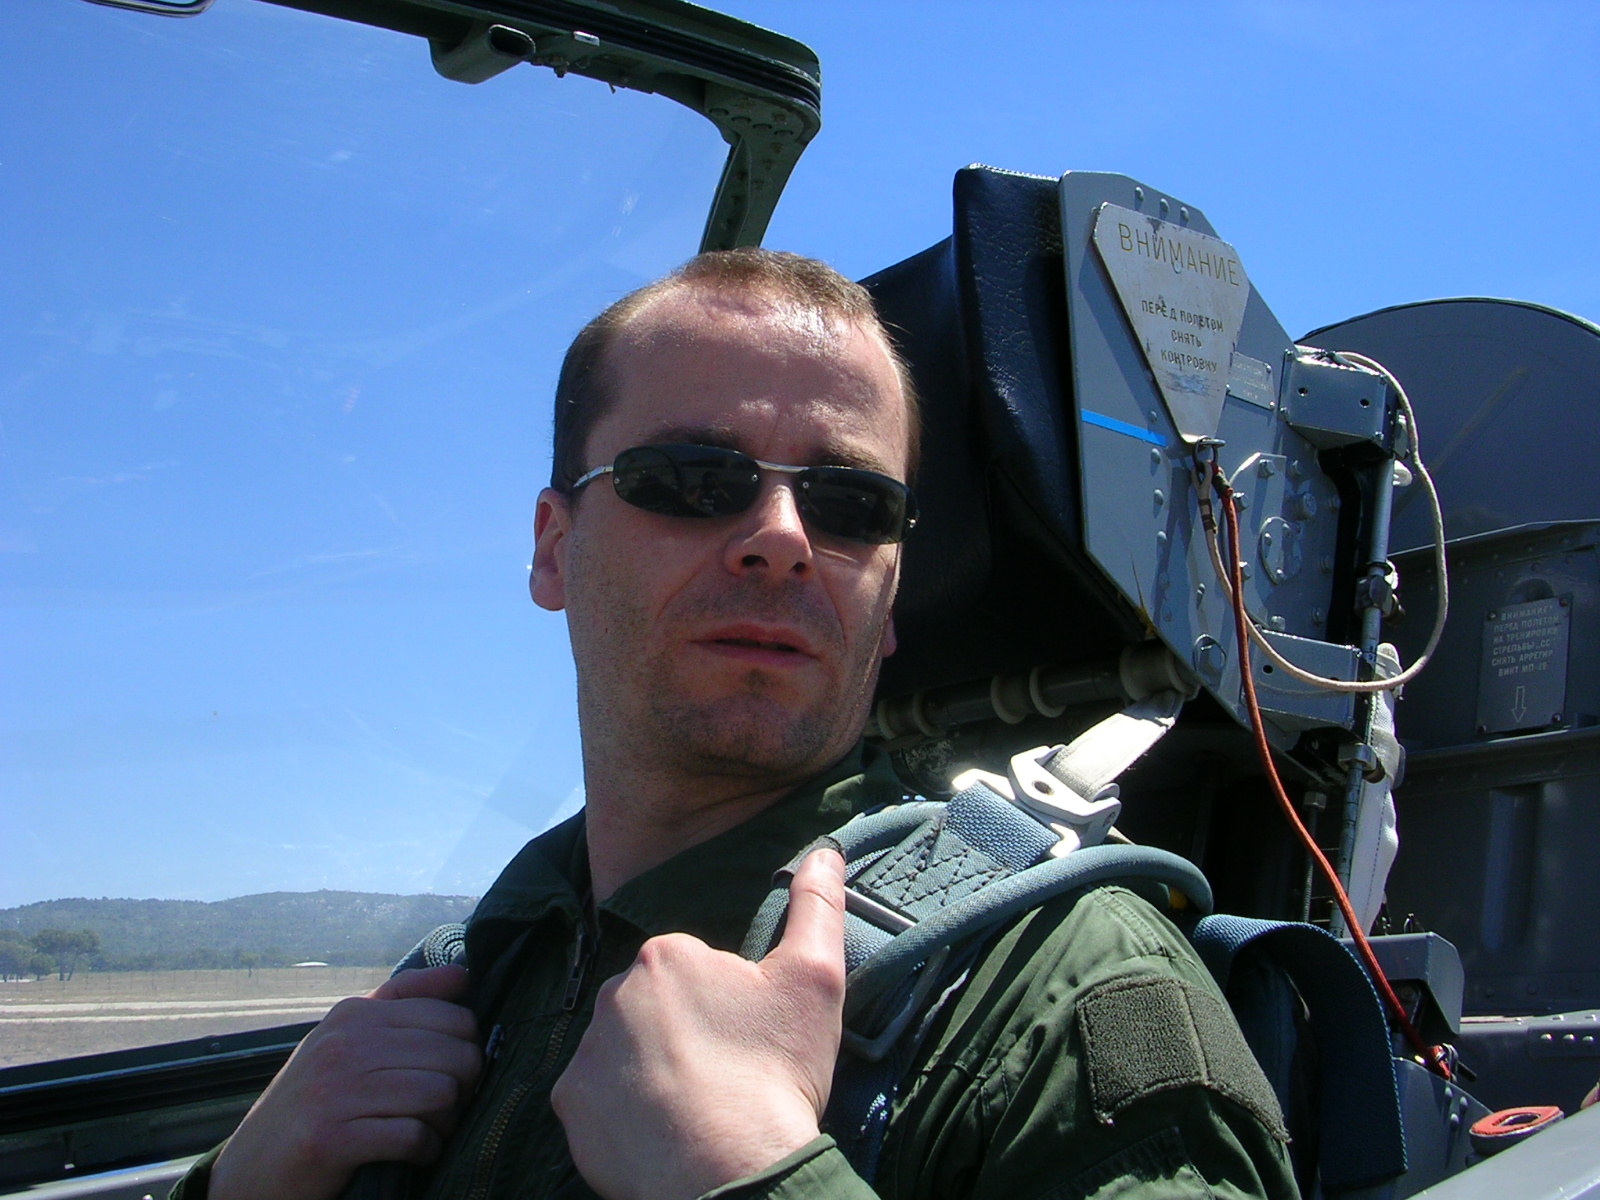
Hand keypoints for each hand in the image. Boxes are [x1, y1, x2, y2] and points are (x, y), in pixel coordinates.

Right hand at [209, 964, 480, 1199]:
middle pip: (454, 1055)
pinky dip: (426, 1150)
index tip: (454, 1072)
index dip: (467, 1049)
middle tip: (447, 1107)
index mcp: (355, 1014)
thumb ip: (403, 1000)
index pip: (452, 1017)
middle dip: (464, 1088)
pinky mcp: (331, 1139)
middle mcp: (345, 1044)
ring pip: (440, 1094)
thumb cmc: (310, 1102)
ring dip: (447, 1122)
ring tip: (431, 1130)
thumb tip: (462, 974)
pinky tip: (415, 1154)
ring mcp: (335, 1090)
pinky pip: (413, 1137)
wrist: (250, 1169)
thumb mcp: (347, 1038)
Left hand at [552, 848, 846, 1199]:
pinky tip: (662, 1129)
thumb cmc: (775, 1073)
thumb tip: (825, 851)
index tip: (748, 1038)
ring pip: (623, 1048)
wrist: (733, 1172)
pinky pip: (596, 1098)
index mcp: (666, 955)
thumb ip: (817, 907)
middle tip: (725, 1072)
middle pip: (653, 1006)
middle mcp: (613, 993)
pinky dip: (621, 1112)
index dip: (726, 1004)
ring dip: (650, 1068)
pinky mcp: (571, 1106)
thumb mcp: (814, 980)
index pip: (694, 969)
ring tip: (695, 1105)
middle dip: (683, 1031)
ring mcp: (585, 1052)